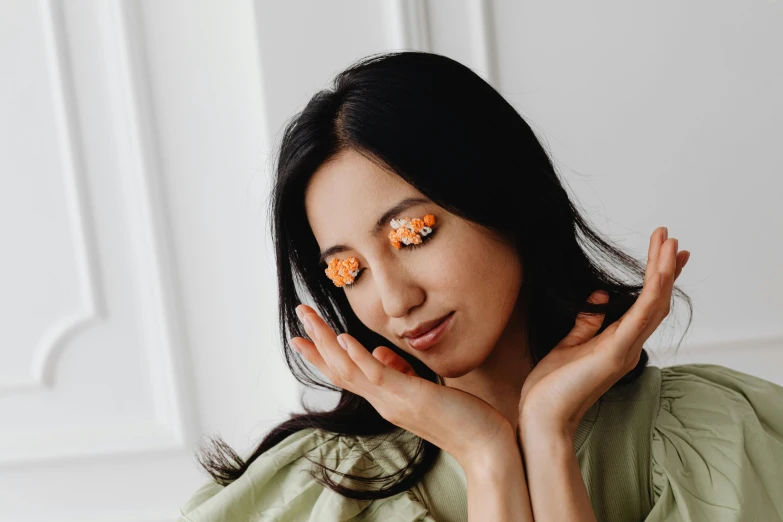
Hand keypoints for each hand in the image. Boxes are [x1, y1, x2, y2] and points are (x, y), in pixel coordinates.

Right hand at [291, 304, 515, 466]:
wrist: (484, 447)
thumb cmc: (460, 417)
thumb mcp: (422, 389)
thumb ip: (399, 372)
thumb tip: (379, 351)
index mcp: (385, 398)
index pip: (346, 374)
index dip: (322, 355)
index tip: (302, 336)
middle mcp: (383, 401)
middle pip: (339, 369)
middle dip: (316, 341)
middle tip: (299, 313)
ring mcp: (393, 401)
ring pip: (350, 369)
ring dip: (327, 343)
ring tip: (310, 318)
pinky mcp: (410, 397)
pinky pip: (377, 375)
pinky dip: (358, 356)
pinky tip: (344, 338)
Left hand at [517, 227, 689, 439]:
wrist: (542, 417)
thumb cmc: (552, 387)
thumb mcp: (569, 344)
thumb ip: (587, 322)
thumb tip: (599, 294)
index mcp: (618, 343)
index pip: (645, 305)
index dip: (657, 279)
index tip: (665, 252)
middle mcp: (629, 346)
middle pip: (656, 300)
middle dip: (664, 267)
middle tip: (671, 238)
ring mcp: (626, 350)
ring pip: (654, 304)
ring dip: (663, 271)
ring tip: (669, 242)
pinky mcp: (615, 353)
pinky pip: (640, 317)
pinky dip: (652, 291)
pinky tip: (659, 271)